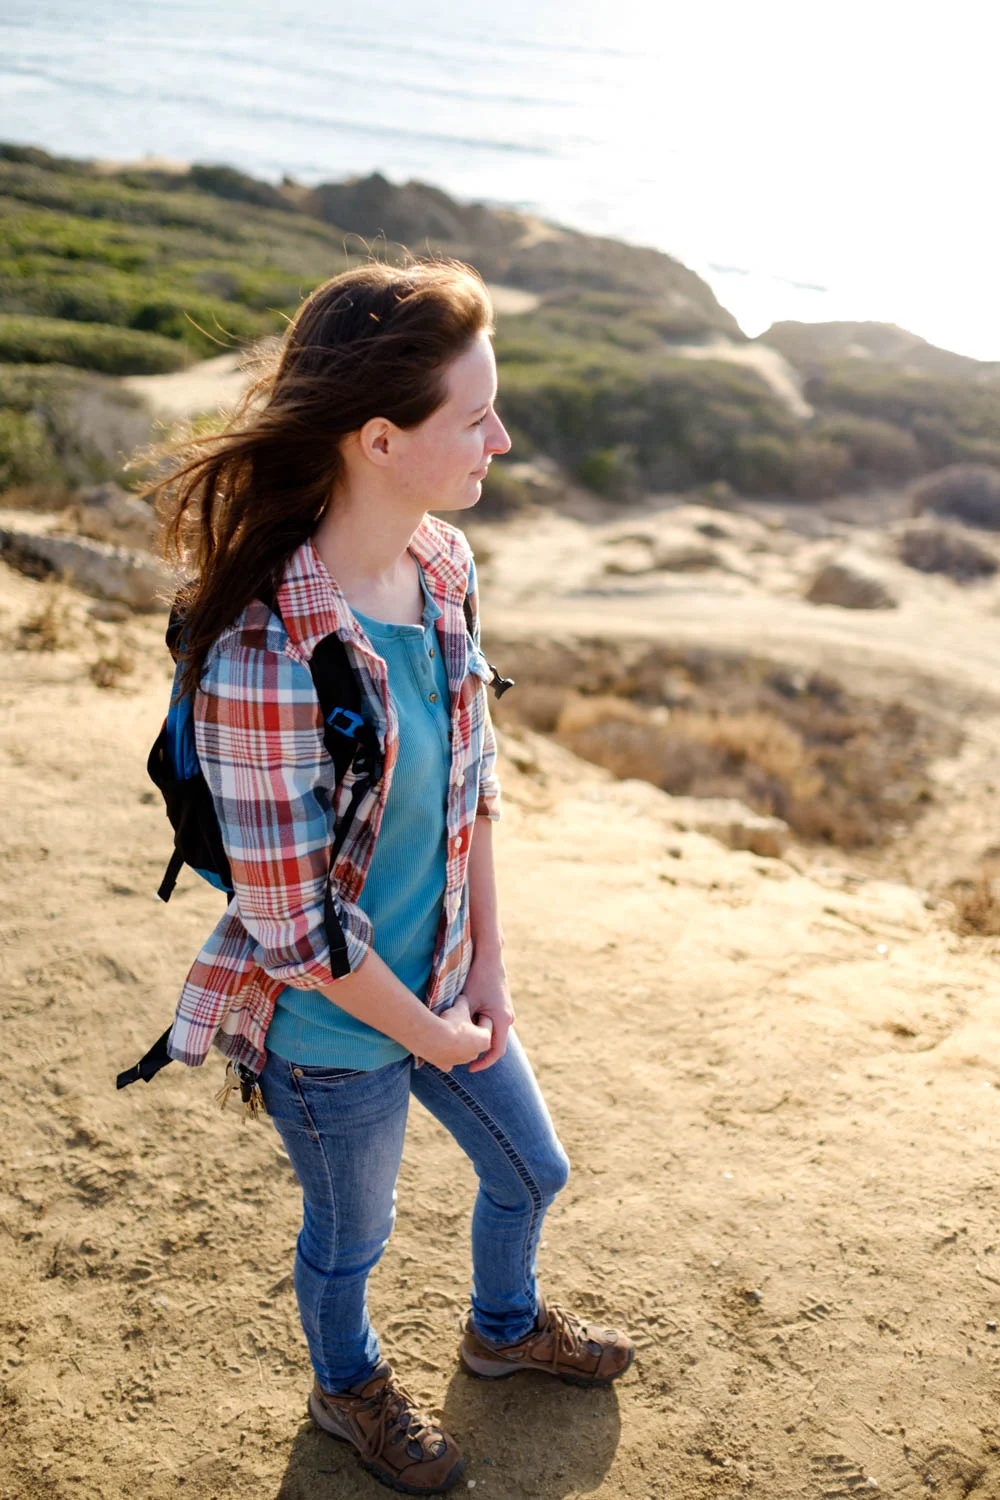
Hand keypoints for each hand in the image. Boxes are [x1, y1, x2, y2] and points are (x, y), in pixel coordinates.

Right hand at [422, 994, 492, 1071]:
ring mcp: (460, 1061)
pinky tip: (439, 1044)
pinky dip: (444, 1053)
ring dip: (458, 1041)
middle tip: (459, 1016)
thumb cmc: (451, 1022)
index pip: (486, 1023)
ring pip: (461, 1049)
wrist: (432, 1038)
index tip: (469, 1006)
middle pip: (475, 1038)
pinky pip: (447, 1060)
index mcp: (485, 1039)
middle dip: (469, 1029)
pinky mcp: (445, 1065)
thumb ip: (464, 1002)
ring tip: (447, 1027)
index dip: (478, 1012)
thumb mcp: (460, 1007)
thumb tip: (462, 998)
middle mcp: (475, 1053)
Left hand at [460, 951, 515, 1071]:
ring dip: (476, 1036)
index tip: (470, 1068)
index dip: (484, 1063)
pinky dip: (478, 1027)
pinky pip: (490, 1023)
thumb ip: (462, 1021)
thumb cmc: (478, 977)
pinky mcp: (500, 1006)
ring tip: (458, 1037)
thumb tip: (446, 1038)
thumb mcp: (467, 1001)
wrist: (490, 957)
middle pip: (493, 1042)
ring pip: (490, 1032)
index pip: (497, 1051)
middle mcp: (508, 1018)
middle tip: (458, 1054)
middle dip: (477, 1049)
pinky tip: (463, 1023)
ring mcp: (505, 1012)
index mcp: (503, 1020)